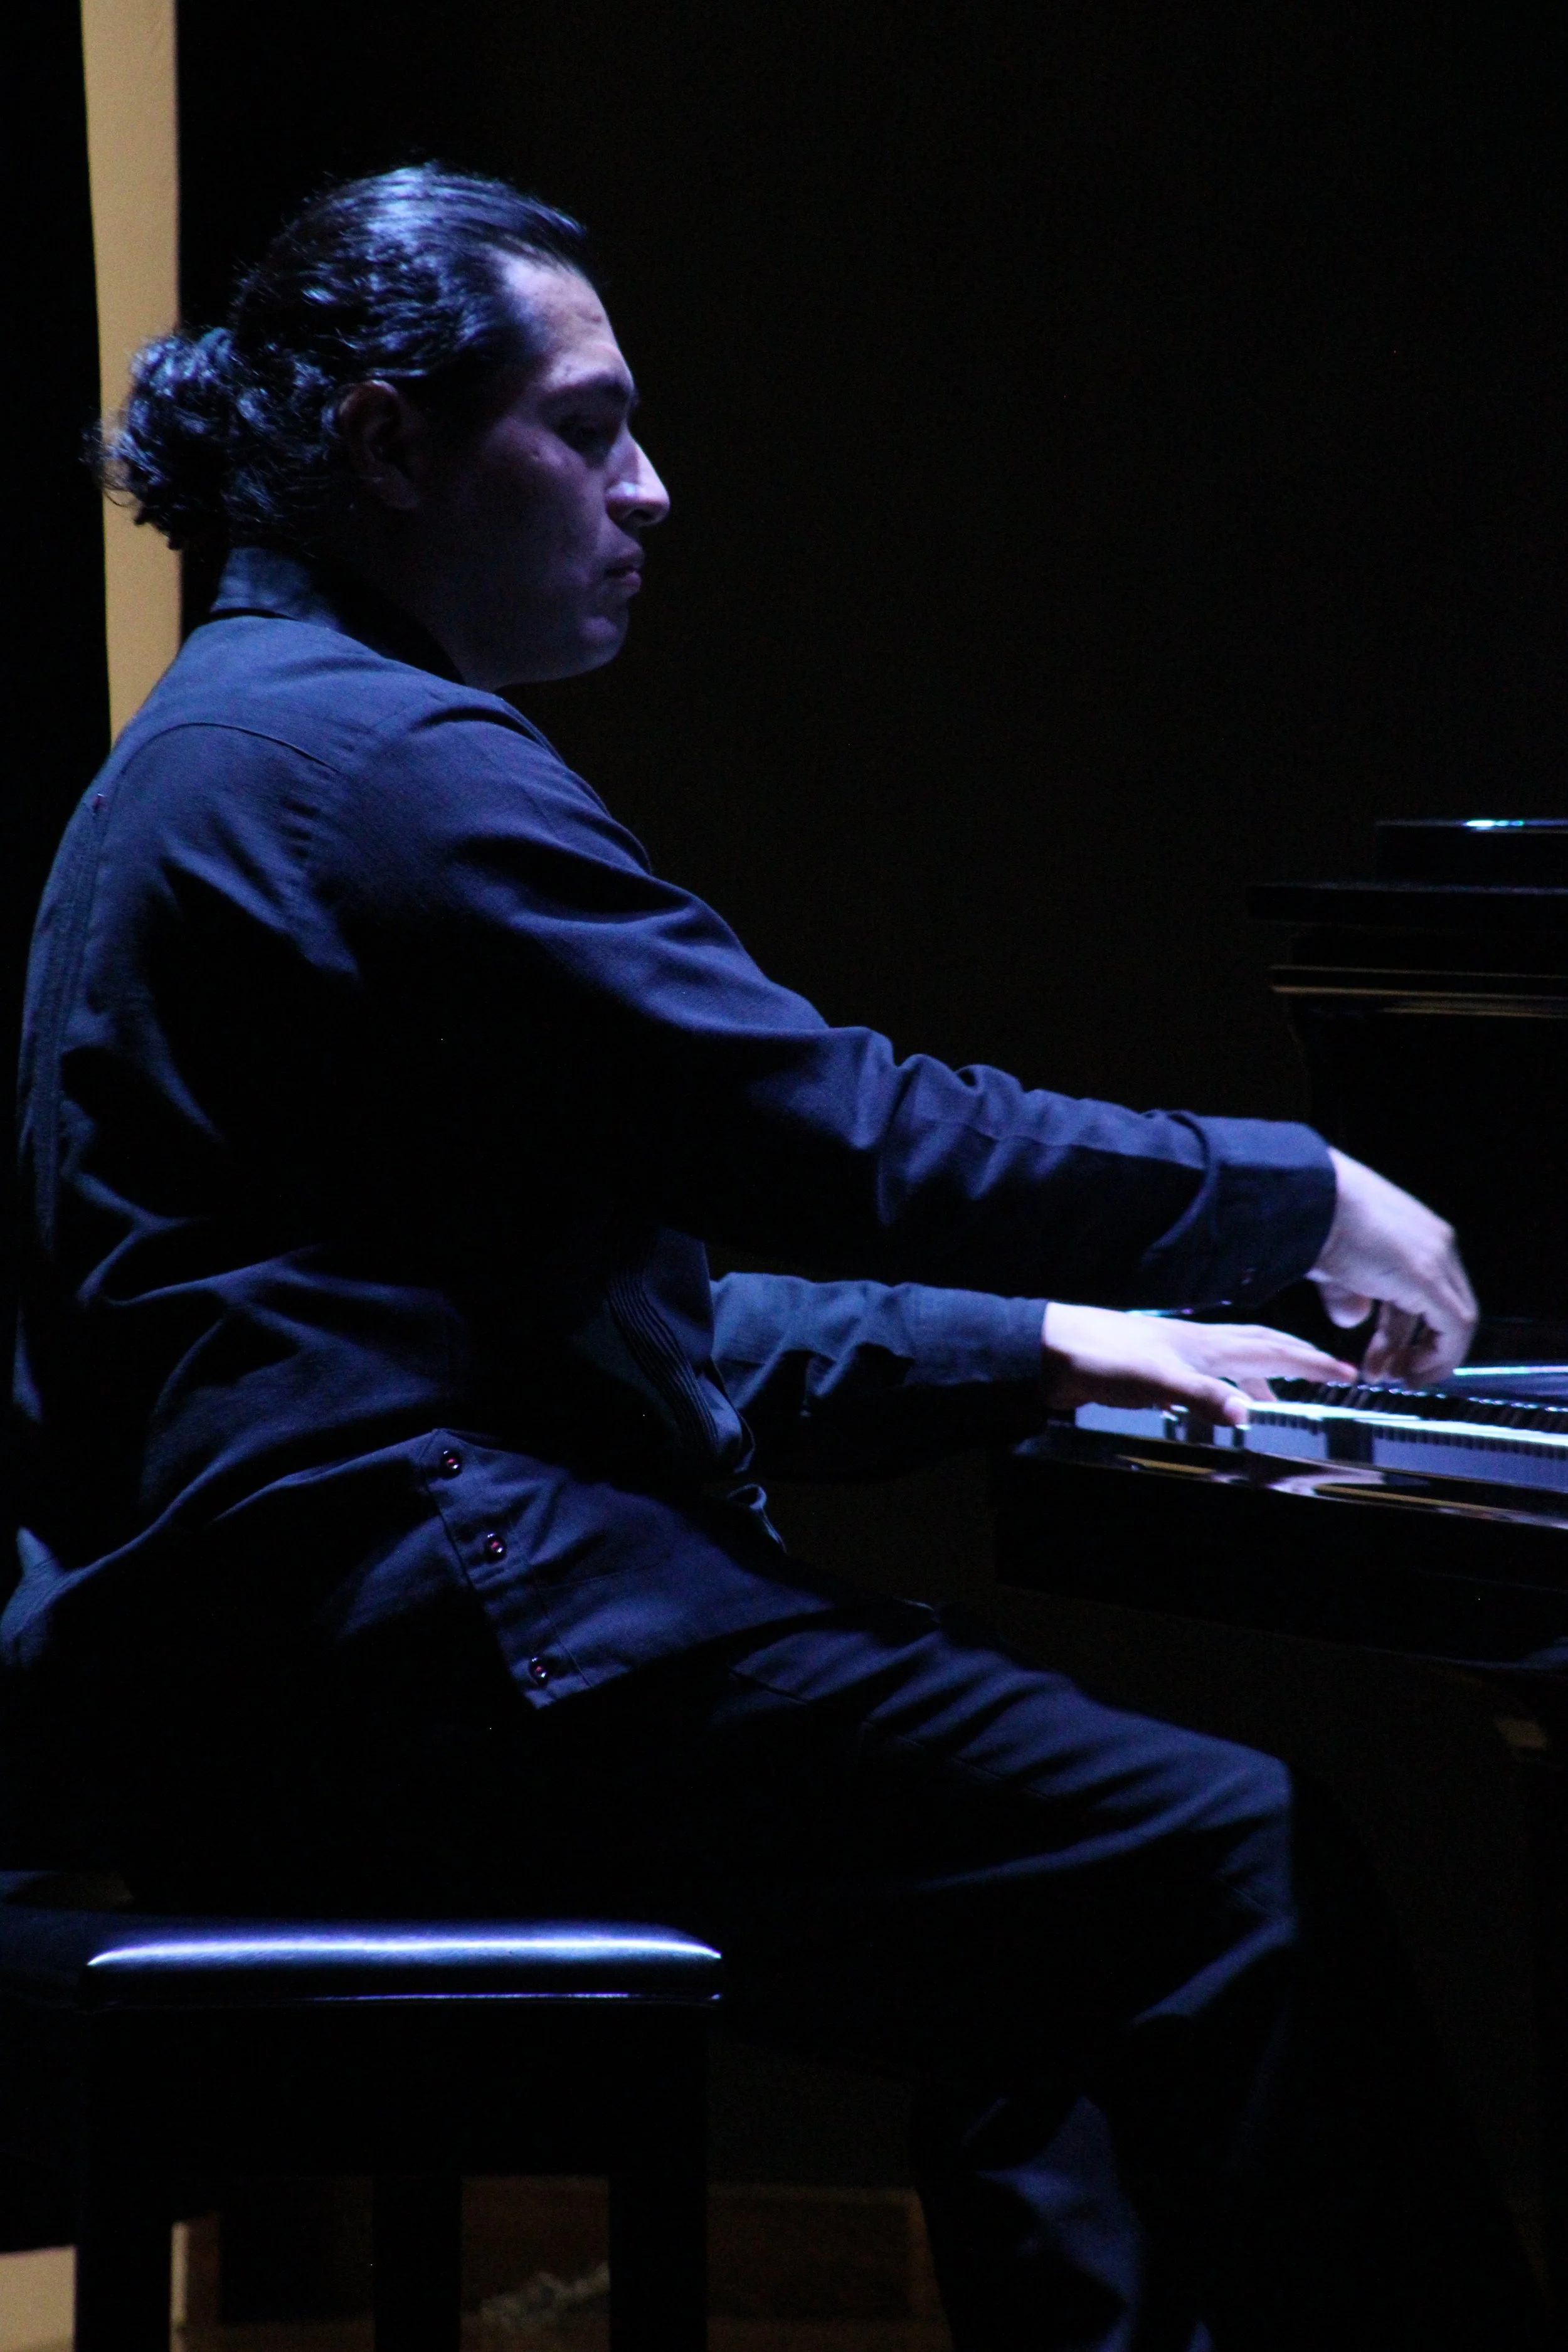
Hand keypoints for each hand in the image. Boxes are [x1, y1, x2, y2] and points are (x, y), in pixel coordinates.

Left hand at [1041, 1302, 1355, 1428]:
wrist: (1050, 1349)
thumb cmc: (1099, 1355)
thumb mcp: (1156, 1379)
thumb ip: (1202, 1396)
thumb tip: (1247, 1415)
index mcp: (1206, 1344)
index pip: (1272, 1351)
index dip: (1312, 1362)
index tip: (1347, 1370)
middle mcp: (1197, 1345)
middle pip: (1260, 1349)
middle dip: (1299, 1360)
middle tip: (1330, 1372)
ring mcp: (1176, 1355)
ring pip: (1234, 1363)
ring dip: (1262, 1379)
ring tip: (1280, 1401)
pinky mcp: (1155, 1370)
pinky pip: (1206, 1378)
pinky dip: (1224, 1390)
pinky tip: (1218, 1404)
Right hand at [1309, 1148, 1477, 1384]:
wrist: (1306, 1198)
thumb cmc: (1310, 1222)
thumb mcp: (1332, 1264)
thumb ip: (1348, 1291)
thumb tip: (1353, 1317)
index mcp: (1414, 1232)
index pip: (1427, 1291)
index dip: (1407, 1329)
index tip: (1384, 1355)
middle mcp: (1435, 1242)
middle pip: (1441, 1308)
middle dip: (1414, 1346)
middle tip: (1386, 1373)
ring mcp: (1436, 1257)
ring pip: (1454, 1321)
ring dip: (1423, 1357)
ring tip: (1389, 1377)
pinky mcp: (1429, 1276)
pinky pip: (1454, 1328)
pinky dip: (1438, 1357)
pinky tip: (1410, 1374)